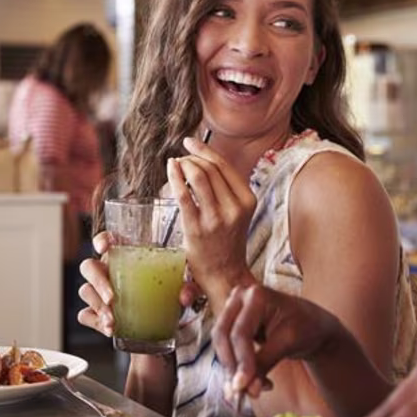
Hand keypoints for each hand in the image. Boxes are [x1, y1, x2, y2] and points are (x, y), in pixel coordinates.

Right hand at [77, 231, 203, 336]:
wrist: (162, 323)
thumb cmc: (167, 294)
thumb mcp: (181, 287)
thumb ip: (188, 287)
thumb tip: (185, 296)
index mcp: (126, 256)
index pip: (107, 239)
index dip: (102, 240)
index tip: (105, 247)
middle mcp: (109, 271)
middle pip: (89, 267)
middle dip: (98, 282)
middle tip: (112, 298)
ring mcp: (99, 292)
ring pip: (86, 292)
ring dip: (98, 307)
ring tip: (113, 322)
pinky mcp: (97, 313)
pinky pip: (86, 315)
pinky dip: (96, 322)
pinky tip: (109, 329)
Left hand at [167, 137, 257, 307]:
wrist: (225, 275)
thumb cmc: (227, 241)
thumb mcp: (237, 212)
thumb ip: (226, 189)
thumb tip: (203, 160)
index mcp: (247, 201)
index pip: (224, 166)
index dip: (205, 150)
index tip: (190, 142)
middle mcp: (235, 208)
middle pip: (210, 168)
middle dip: (191, 158)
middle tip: (180, 158)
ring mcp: (216, 219)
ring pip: (198, 176)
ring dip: (183, 165)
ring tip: (175, 165)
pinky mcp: (197, 228)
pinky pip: (183, 195)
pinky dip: (174, 177)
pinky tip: (170, 171)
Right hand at [212, 284, 345, 397]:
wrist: (312, 325)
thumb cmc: (306, 327)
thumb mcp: (287, 343)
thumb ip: (264, 363)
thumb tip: (247, 389)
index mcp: (256, 294)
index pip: (240, 333)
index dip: (241, 361)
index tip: (243, 386)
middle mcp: (239, 297)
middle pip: (223, 336)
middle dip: (232, 366)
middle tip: (242, 392)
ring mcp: (233, 309)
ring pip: (221, 344)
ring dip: (233, 369)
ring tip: (255, 389)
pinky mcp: (232, 324)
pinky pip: (226, 348)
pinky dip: (237, 367)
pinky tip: (256, 381)